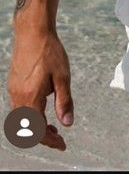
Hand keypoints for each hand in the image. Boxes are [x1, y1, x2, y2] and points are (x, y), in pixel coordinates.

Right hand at [7, 27, 73, 150]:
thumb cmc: (50, 52)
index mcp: (31, 98)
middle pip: (26, 129)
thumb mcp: (63, 77)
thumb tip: (68, 123)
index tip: (62, 144)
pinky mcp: (14, 84)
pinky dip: (30, 116)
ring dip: (35, 127)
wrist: (33, 32)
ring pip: (21, 120)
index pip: (37, 130)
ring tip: (52, 125)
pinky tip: (43, 107)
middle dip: (42, 137)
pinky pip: (19, 109)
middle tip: (59, 137)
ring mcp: (14, 91)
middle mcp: (19, 97)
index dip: (50, 141)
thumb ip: (64, 101)